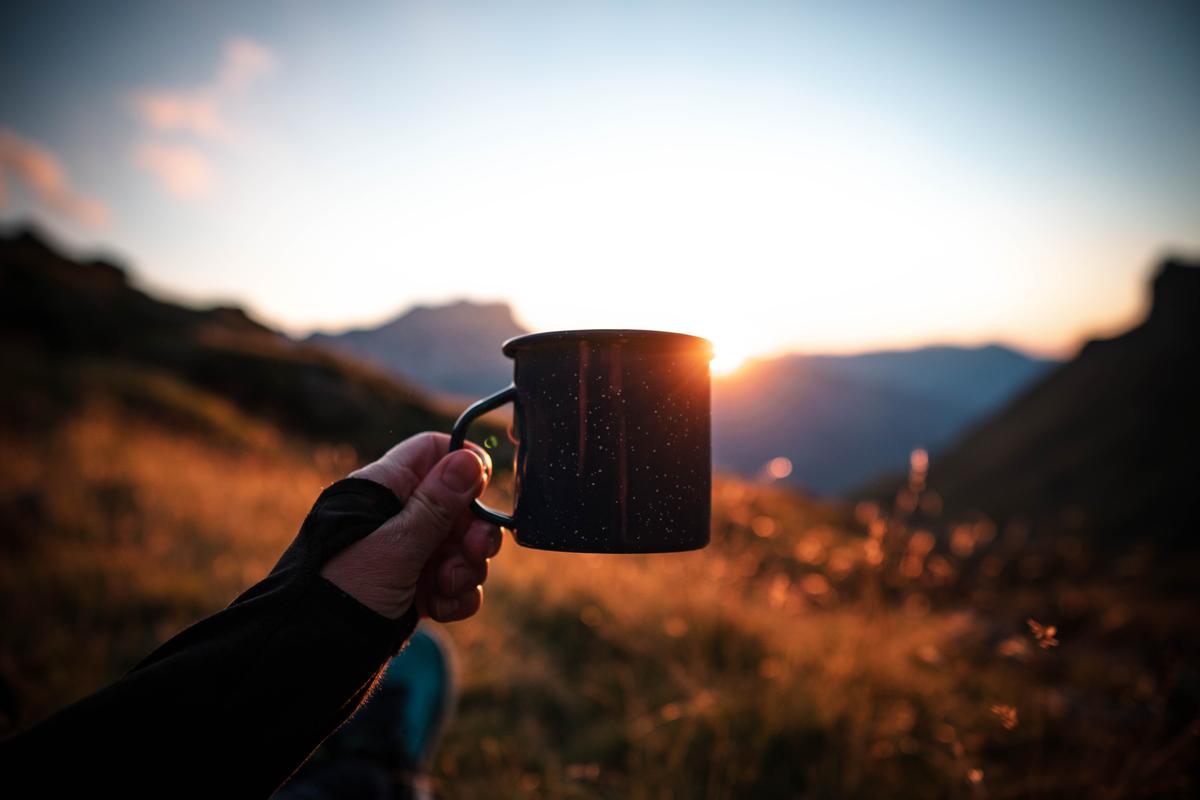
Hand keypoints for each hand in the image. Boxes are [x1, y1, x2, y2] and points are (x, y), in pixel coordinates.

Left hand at [320, 432, 502, 621]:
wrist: (317, 653)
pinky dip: (457, 595)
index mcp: (384, 489)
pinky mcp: (414, 587)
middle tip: (476, 551)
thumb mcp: (396, 545)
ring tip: (447, 587)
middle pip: (458, 503)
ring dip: (466, 568)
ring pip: (461, 545)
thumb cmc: (347, 589)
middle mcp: (397, 516)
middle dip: (474, 531)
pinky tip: (442, 608)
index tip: (484, 489)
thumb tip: (470, 459)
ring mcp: (408, 552)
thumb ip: (437, 504)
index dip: (464, 464)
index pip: (432, 452)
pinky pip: (454, 580)